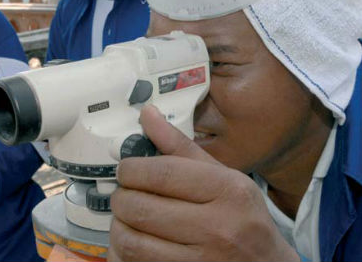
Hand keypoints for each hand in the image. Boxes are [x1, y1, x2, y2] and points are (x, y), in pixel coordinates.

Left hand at [108, 105, 298, 261]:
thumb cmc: (242, 216)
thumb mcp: (222, 175)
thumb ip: (180, 146)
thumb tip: (147, 114)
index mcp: (227, 191)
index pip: (162, 174)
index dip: (132, 169)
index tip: (126, 169)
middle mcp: (217, 227)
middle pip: (141, 207)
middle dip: (121, 197)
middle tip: (124, 192)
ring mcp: (201, 260)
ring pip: (132, 241)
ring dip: (118, 225)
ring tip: (126, 216)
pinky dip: (124, 250)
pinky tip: (132, 238)